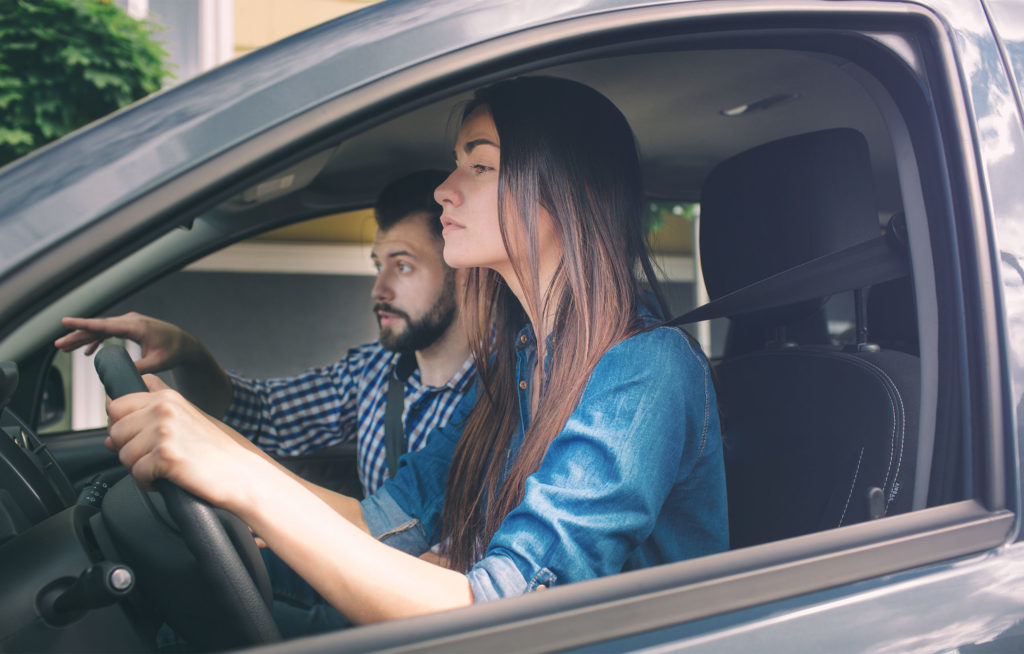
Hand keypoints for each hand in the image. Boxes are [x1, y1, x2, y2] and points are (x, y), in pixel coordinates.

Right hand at [55, 312, 199, 374]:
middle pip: (98, 327)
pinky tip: (86, 352)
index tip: (65, 322)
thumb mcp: (157, 363)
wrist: (186, 344)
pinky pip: (109, 332)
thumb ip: (139, 368)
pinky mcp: (130, 328)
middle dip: (77, 335)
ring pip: (101, 329)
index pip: (105, 325)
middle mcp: (131, 321)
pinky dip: (97, 340)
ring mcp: (130, 323)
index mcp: (137, 327)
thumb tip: (120, 375)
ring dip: (84, 338)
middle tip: (58, 344)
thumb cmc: (174, 352)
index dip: (84, 324)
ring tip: (65, 348)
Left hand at [105, 375, 261, 510]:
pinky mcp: (165, 456)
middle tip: (153, 458)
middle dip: (128, 449)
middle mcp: (163, 409)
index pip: (117, 404)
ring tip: (164, 469)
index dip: (122, 425)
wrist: (244, 474)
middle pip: (115, 430)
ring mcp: (164, 431)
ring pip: (123, 454)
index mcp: (167, 397)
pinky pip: (136, 474)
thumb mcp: (188, 418)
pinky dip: (148, 483)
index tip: (138, 437)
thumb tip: (109, 436)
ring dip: (139, 468)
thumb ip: (152, 413)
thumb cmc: (218, 451)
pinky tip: (166, 481)